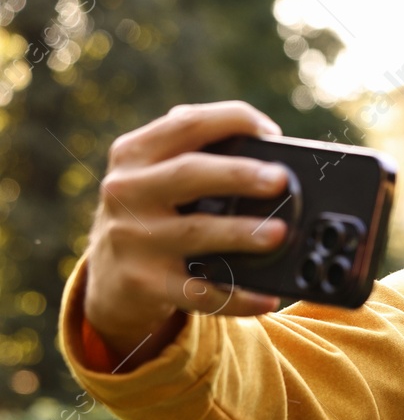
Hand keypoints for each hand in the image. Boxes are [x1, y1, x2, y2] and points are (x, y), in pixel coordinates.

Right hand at [82, 101, 290, 366]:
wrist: (108, 281)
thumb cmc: (149, 216)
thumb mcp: (152, 176)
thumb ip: (190, 151)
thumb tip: (258, 137)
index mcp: (134, 154)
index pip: (185, 124)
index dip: (231, 120)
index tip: (271, 132)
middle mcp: (127, 192)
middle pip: (189, 174)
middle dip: (238, 174)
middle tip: (279, 180)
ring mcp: (133, 239)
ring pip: (196, 232)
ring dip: (242, 232)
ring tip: (279, 233)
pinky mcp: (145, 283)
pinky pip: (199, 292)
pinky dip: (237, 297)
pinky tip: (267, 299)